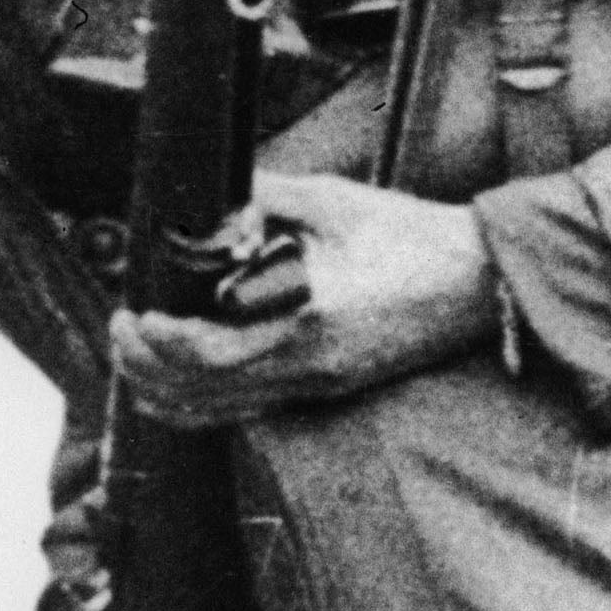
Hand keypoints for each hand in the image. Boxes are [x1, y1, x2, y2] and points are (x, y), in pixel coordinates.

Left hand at [103, 174, 496, 423]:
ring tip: (138, 353)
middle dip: (146, 363)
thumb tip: (206, 199)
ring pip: (217, 411)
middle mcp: (312, 366)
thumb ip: (264, 198)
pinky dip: (200, 405)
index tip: (135, 309)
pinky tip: (177, 385)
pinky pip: (247, 412)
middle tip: (123, 325)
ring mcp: (322, 384)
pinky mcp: (329, 387)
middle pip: (199, 391)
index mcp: (312, 320)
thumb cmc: (417, 237)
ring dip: (164, 389)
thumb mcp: (337, 202)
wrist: (487, 278)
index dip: (158, 339)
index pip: (209, 353)